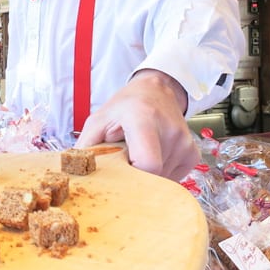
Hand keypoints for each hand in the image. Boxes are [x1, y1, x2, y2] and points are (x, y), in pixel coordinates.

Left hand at [74, 69, 198, 181]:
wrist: (156, 90)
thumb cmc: (125, 107)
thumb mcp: (98, 119)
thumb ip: (86, 146)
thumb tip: (76, 174)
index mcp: (144, 119)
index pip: (147, 164)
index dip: (133, 177)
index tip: (121, 173)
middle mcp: (169, 130)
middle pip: (154, 176)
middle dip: (137, 176)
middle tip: (126, 161)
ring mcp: (185, 142)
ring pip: (163, 179)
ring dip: (148, 173)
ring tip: (139, 152)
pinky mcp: (193, 152)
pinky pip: (174, 176)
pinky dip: (162, 172)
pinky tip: (154, 154)